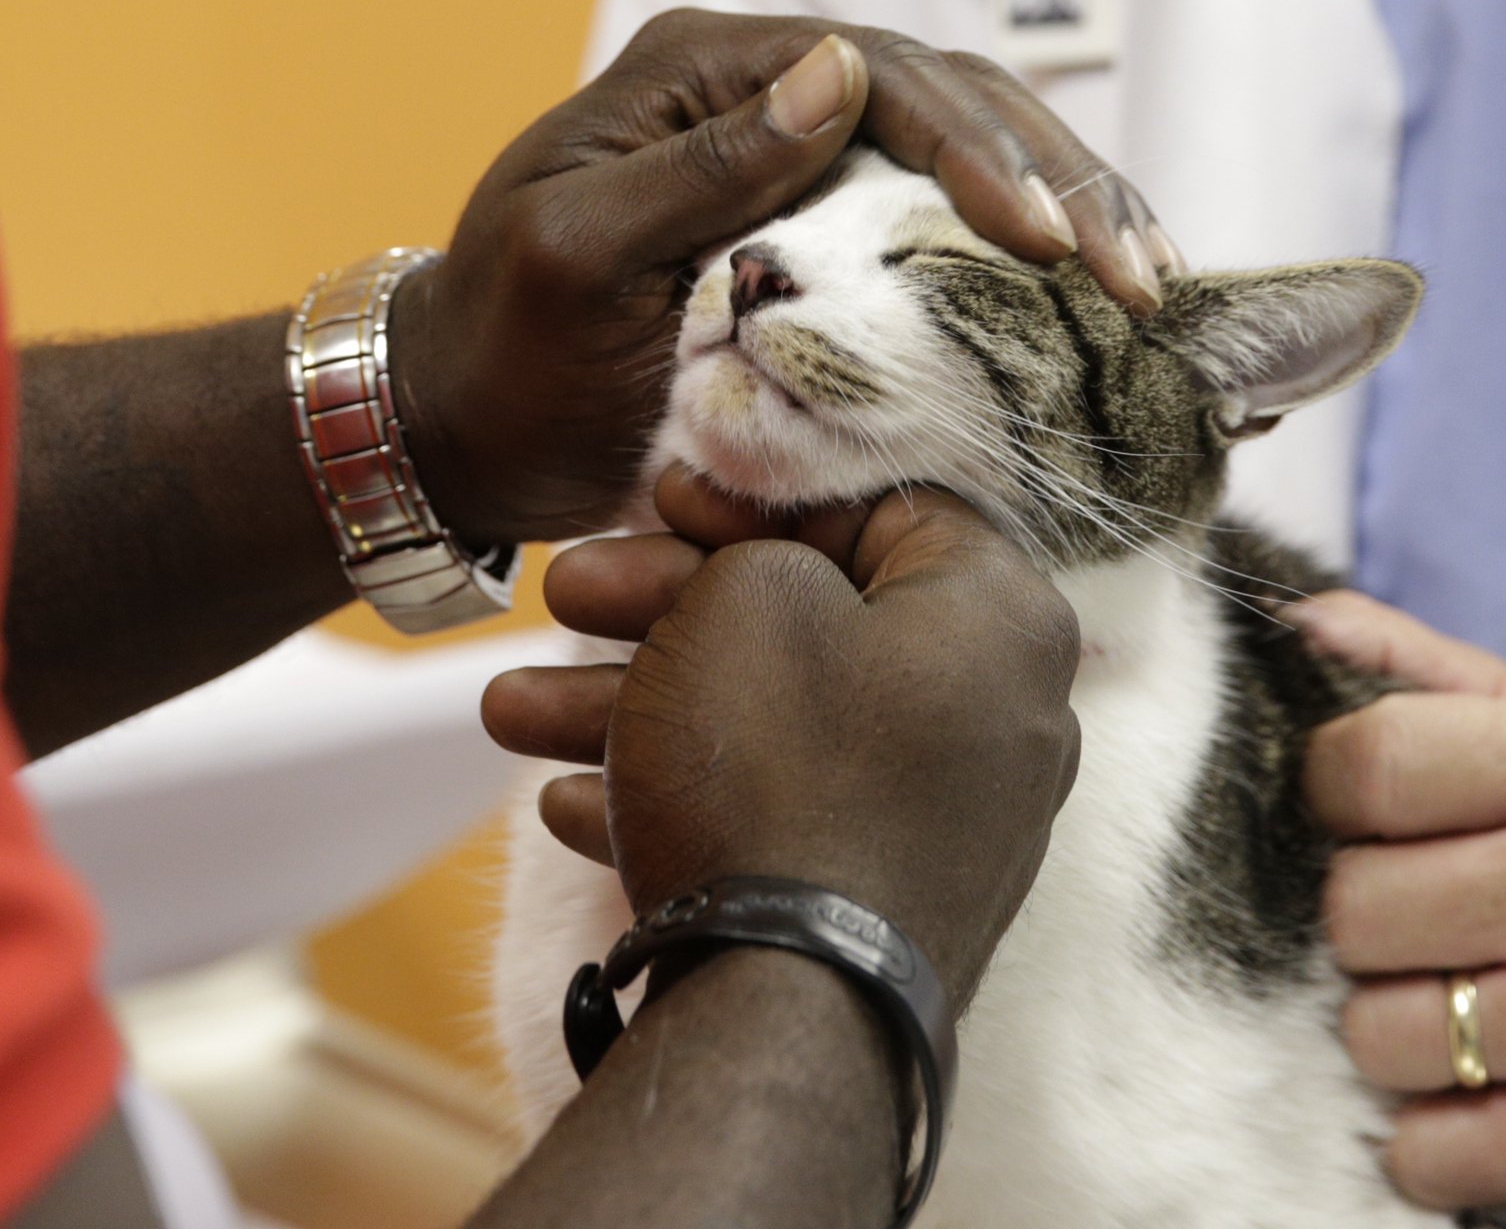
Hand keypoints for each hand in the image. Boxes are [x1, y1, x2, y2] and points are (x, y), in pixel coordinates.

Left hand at [393, 10, 1171, 545]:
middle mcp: (765, 85)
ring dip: (1070, 206)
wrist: (464, 422)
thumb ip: (706, 166)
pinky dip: (1032, 251)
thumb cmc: (506, 352)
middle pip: (952, 96)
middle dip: (1057, 178)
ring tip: (1150, 279)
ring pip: (972, 145)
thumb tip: (839, 70)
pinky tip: (1101, 299)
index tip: (1042, 241)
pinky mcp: (826, 220)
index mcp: (705, 64)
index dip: (977, 149)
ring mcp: (801, 148)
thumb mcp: (581, 258)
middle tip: (1136, 273)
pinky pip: (948, 210)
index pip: (880, 73)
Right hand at [481, 469, 1082, 1001]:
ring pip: (775, 720)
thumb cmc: (777, 768)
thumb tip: (746, 561)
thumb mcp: (744, 602)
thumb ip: (748, 555)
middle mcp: (997, 712)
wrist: (787, 1009)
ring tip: (508, 714)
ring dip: (636, 702)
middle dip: (662, 603)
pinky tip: (569, 809)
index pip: (879, 506)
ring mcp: (948, 815)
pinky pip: (784, 813)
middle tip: (561, 592)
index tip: (660, 497)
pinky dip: (683, 794)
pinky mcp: (890, 895)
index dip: (752, 496)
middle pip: (810, 616)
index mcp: (997, 615)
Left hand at [1296, 593, 1505, 1209]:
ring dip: (1384, 1023)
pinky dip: (1422, 1131)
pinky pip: (1430, 1154)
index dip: (1329, 791)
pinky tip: (1463, 1082)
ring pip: (1375, 1034)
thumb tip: (1292, 622)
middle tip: (1413, 913)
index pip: (1368, 766)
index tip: (1357, 812)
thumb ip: (1411, 665)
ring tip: (1441, 993)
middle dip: (1359, 915)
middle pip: (1355, 910)